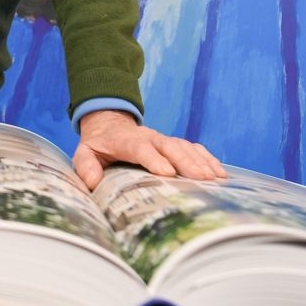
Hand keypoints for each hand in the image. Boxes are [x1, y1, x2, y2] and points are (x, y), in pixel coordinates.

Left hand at [73, 110, 226, 190]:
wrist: (109, 124)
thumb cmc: (99, 145)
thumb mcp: (85, 153)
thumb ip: (85, 165)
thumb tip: (92, 181)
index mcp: (126, 141)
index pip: (140, 148)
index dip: (154, 159)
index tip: (167, 173)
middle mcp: (148, 138)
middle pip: (169, 146)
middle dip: (185, 161)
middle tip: (201, 179)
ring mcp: (162, 140)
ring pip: (184, 146)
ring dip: (200, 161)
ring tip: (215, 179)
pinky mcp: (173, 144)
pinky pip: (193, 148)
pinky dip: (207, 158)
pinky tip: (220, 173)